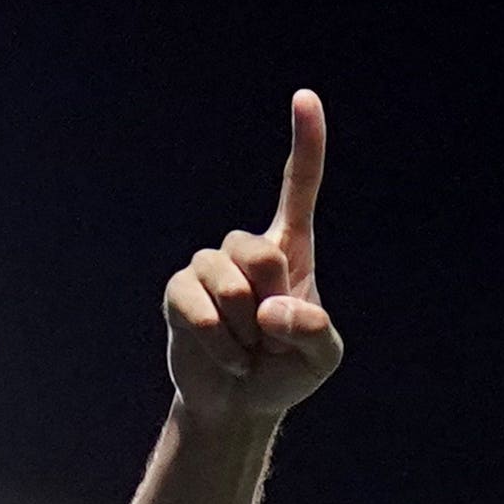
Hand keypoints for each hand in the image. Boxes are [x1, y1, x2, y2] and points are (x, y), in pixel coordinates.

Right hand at [166, 93, 341, 424]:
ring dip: (243, 330)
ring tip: (248, 348)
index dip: (305, 143)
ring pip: (226, 282)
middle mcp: (246, 249)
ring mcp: (208, 268)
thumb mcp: (323, 357)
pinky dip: (219, 343)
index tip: (305, 97)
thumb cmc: (287, 371)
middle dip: (269, 303)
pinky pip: (196, 308)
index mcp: (291, 249)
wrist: (240, 405)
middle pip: (258, 252)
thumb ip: (315, 331)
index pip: (298, 188)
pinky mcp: (179, 294)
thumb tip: (271, 310)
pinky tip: (229, 357)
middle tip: (269, 334)